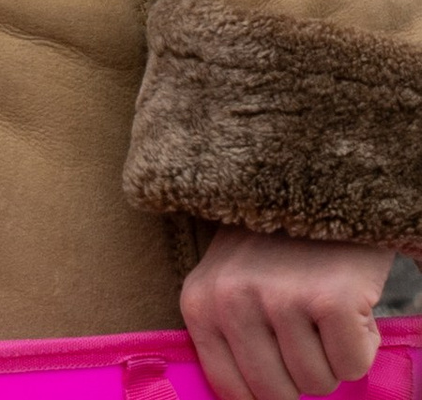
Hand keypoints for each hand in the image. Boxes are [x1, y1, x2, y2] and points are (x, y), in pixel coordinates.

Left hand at [183, 228, 397, 399]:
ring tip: (325, 306)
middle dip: (302, 372)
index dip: (267, 389)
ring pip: (317, 383)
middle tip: (308, 327)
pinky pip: (352, 366)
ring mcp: (280, 298)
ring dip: (332, 356)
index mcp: (200, 302)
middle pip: (277, 395)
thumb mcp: (232, 281)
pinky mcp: (328, 300)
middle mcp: (232, 301)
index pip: (232, 391)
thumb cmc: (277, 244)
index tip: (282, 363)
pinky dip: (362, 344)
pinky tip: (350, 303)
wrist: (323, 182)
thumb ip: (231, 336)